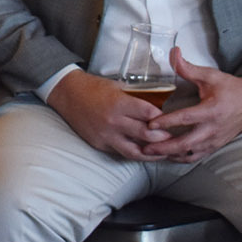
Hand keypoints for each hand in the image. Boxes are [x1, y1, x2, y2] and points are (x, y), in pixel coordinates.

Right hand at [46, 69, 171, 160]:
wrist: (67, 93)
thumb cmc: (93, 87)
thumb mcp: (117, 87)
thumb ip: (135, 99)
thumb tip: (157, 108)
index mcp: (119, 103)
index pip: (150, 114)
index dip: (163, 118)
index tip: (171, 120)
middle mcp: (113, 121)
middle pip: (147, 135)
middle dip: (164, 138)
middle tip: (174, 138)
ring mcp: (106, 135)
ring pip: (136, 152)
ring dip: (152, 153)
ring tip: (163, 152)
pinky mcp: (99, 144)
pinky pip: (121, 152)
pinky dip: (134, 153)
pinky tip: (143, 152)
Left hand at [144, 48, 241, 163]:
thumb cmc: (230, 88)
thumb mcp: (210, 75)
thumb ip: (188, 68)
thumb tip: (174, 53)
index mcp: (211, 111)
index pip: (185, 119)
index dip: (167, 122)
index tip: (150, 124)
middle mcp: (213, 129)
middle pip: (186, 143)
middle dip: (164, 146)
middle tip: (145, 147)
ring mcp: (215, 140)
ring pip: (190, 153)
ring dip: (170, 154)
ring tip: (152, 153)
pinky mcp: (215, 146)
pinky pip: (197, 156)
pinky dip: (181, 158)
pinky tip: (168, 155)